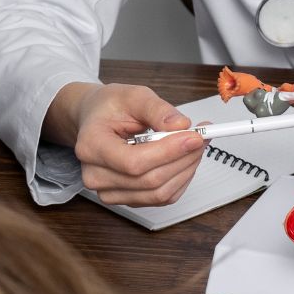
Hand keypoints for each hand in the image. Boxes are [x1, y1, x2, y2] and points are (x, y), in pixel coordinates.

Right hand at [48, 81, 205, 206]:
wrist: (96, 119)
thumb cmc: (110, 106)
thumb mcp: (132, 95)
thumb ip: (157, 109)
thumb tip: (180, 126)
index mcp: (91, 145)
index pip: (134, 162)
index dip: (168, 152)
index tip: (194, 137)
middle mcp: (95, 175)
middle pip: (149, 180)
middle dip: (183, 159)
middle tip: (202, 137)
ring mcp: (109, 191)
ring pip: (158, 193)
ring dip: (185, 170)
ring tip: (196, 146)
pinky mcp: (125, 198)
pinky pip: (160, 198)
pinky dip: (179, 179)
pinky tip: (185, 160)